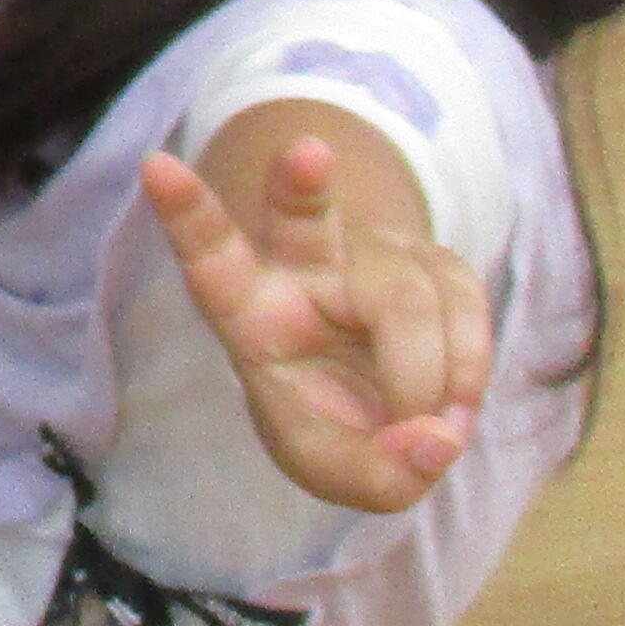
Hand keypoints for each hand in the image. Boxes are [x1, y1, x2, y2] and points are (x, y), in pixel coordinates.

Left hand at [140, 140, 493, 513]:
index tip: (156, 166)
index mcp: (249, 307)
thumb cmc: (330, 422)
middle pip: (298, 214)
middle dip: (299, 184)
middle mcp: (303, 266)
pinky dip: (468, 369)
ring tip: (428, 428)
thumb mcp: (328, 468)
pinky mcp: (433, 262)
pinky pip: (463, 304)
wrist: (385, 405)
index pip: (209, 253)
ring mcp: (371, 254)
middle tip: (307, 152)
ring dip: (431, 380)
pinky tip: (453, 403)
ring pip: (407, 297)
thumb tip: (437, 436)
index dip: (185, 213)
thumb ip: (375, 473)